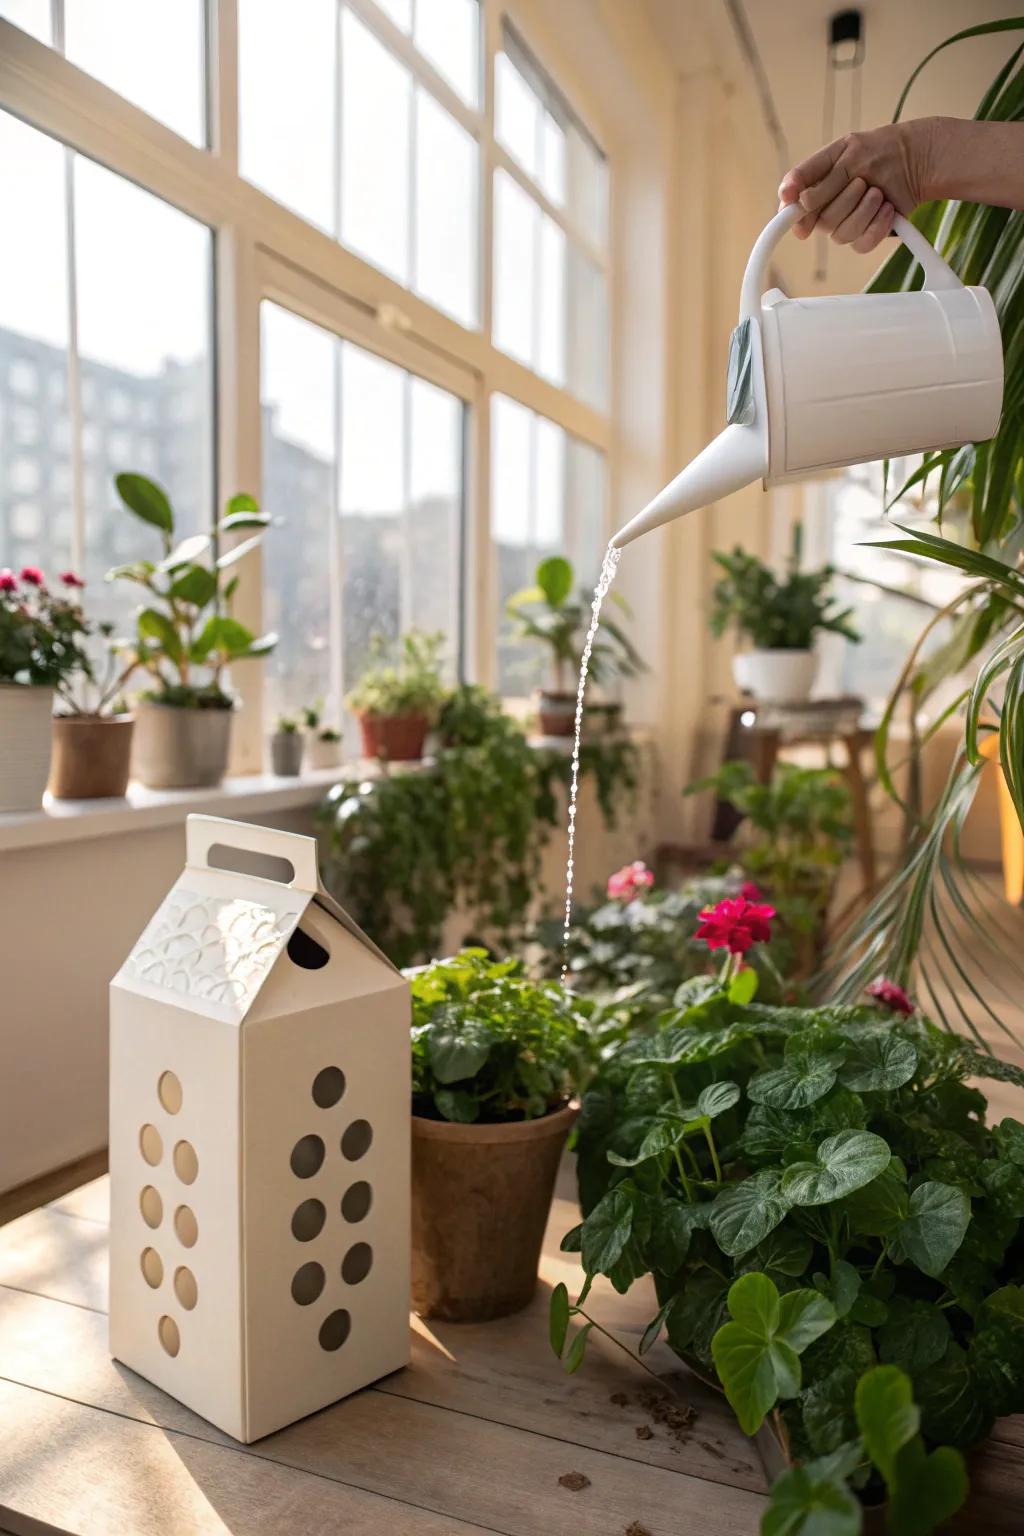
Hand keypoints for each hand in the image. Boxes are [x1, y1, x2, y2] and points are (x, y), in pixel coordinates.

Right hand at [778, 120, 936, 251]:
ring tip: (878, 191)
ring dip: (864, 209)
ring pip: (841, 234)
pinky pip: (862, 243)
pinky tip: (888, 208)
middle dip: (845, 199)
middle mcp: (826, 211)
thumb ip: (813, 172)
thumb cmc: (878, 150)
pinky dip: (878, 224)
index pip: (792, 210)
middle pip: (821, 221)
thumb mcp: (844, 150)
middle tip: (861, 181)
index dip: (792, 214)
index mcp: (814, 190)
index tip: (805, 204)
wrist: (915, 158)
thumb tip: (792, 197)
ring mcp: (845, 225)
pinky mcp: (865, 237)